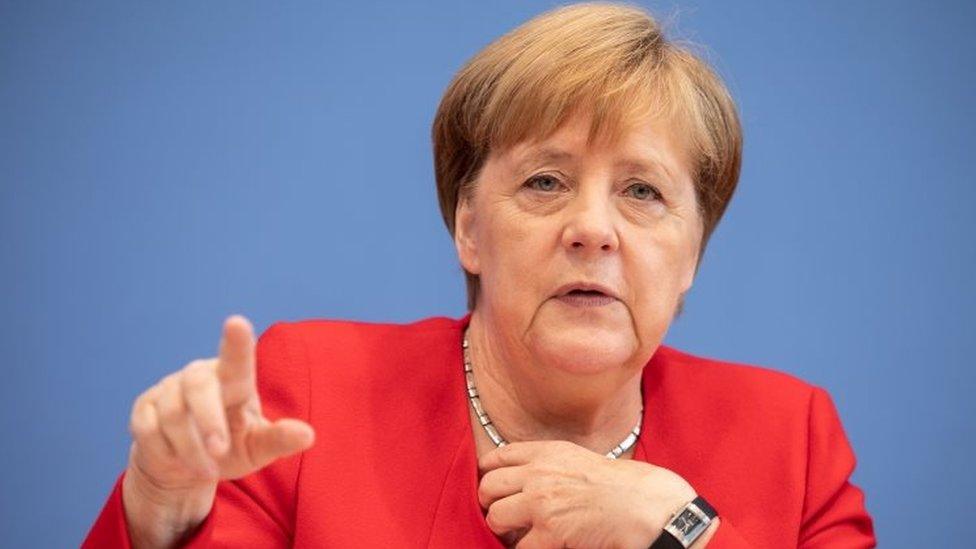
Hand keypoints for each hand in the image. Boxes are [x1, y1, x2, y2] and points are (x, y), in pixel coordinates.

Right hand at [122, 315, 315, 546]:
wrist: (184, 466)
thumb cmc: (231, 448)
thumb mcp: (257, 448)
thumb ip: (280, 440)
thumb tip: (309, 436)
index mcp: (235, 379)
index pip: (236, 356)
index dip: (236, 340)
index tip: (236, 323)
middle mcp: (200, 376)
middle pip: (198, 386)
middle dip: (208, 421)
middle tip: (219, 452)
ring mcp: (169, 388)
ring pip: (173, 415)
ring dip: (191, 450)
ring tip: (208, 470)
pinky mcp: (144, 407)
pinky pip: (149, 430)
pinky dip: (167, 454)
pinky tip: (180, 464)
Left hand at [478, 440, 699, 548]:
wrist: (648, 506)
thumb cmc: (619, 486)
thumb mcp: (577, 459)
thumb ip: (546, 464)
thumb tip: (517, 481)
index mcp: (547, 452)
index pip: (497, 457)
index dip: (488, 474)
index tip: (492, 488)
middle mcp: (539, 474)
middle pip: (487, 487)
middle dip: (490, 504)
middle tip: (503, 516)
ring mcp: (542, 503)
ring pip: (495, 518)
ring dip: (505, 531)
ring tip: (521, 535)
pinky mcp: (550, 532)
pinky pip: (518, 547)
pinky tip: (542, 546)